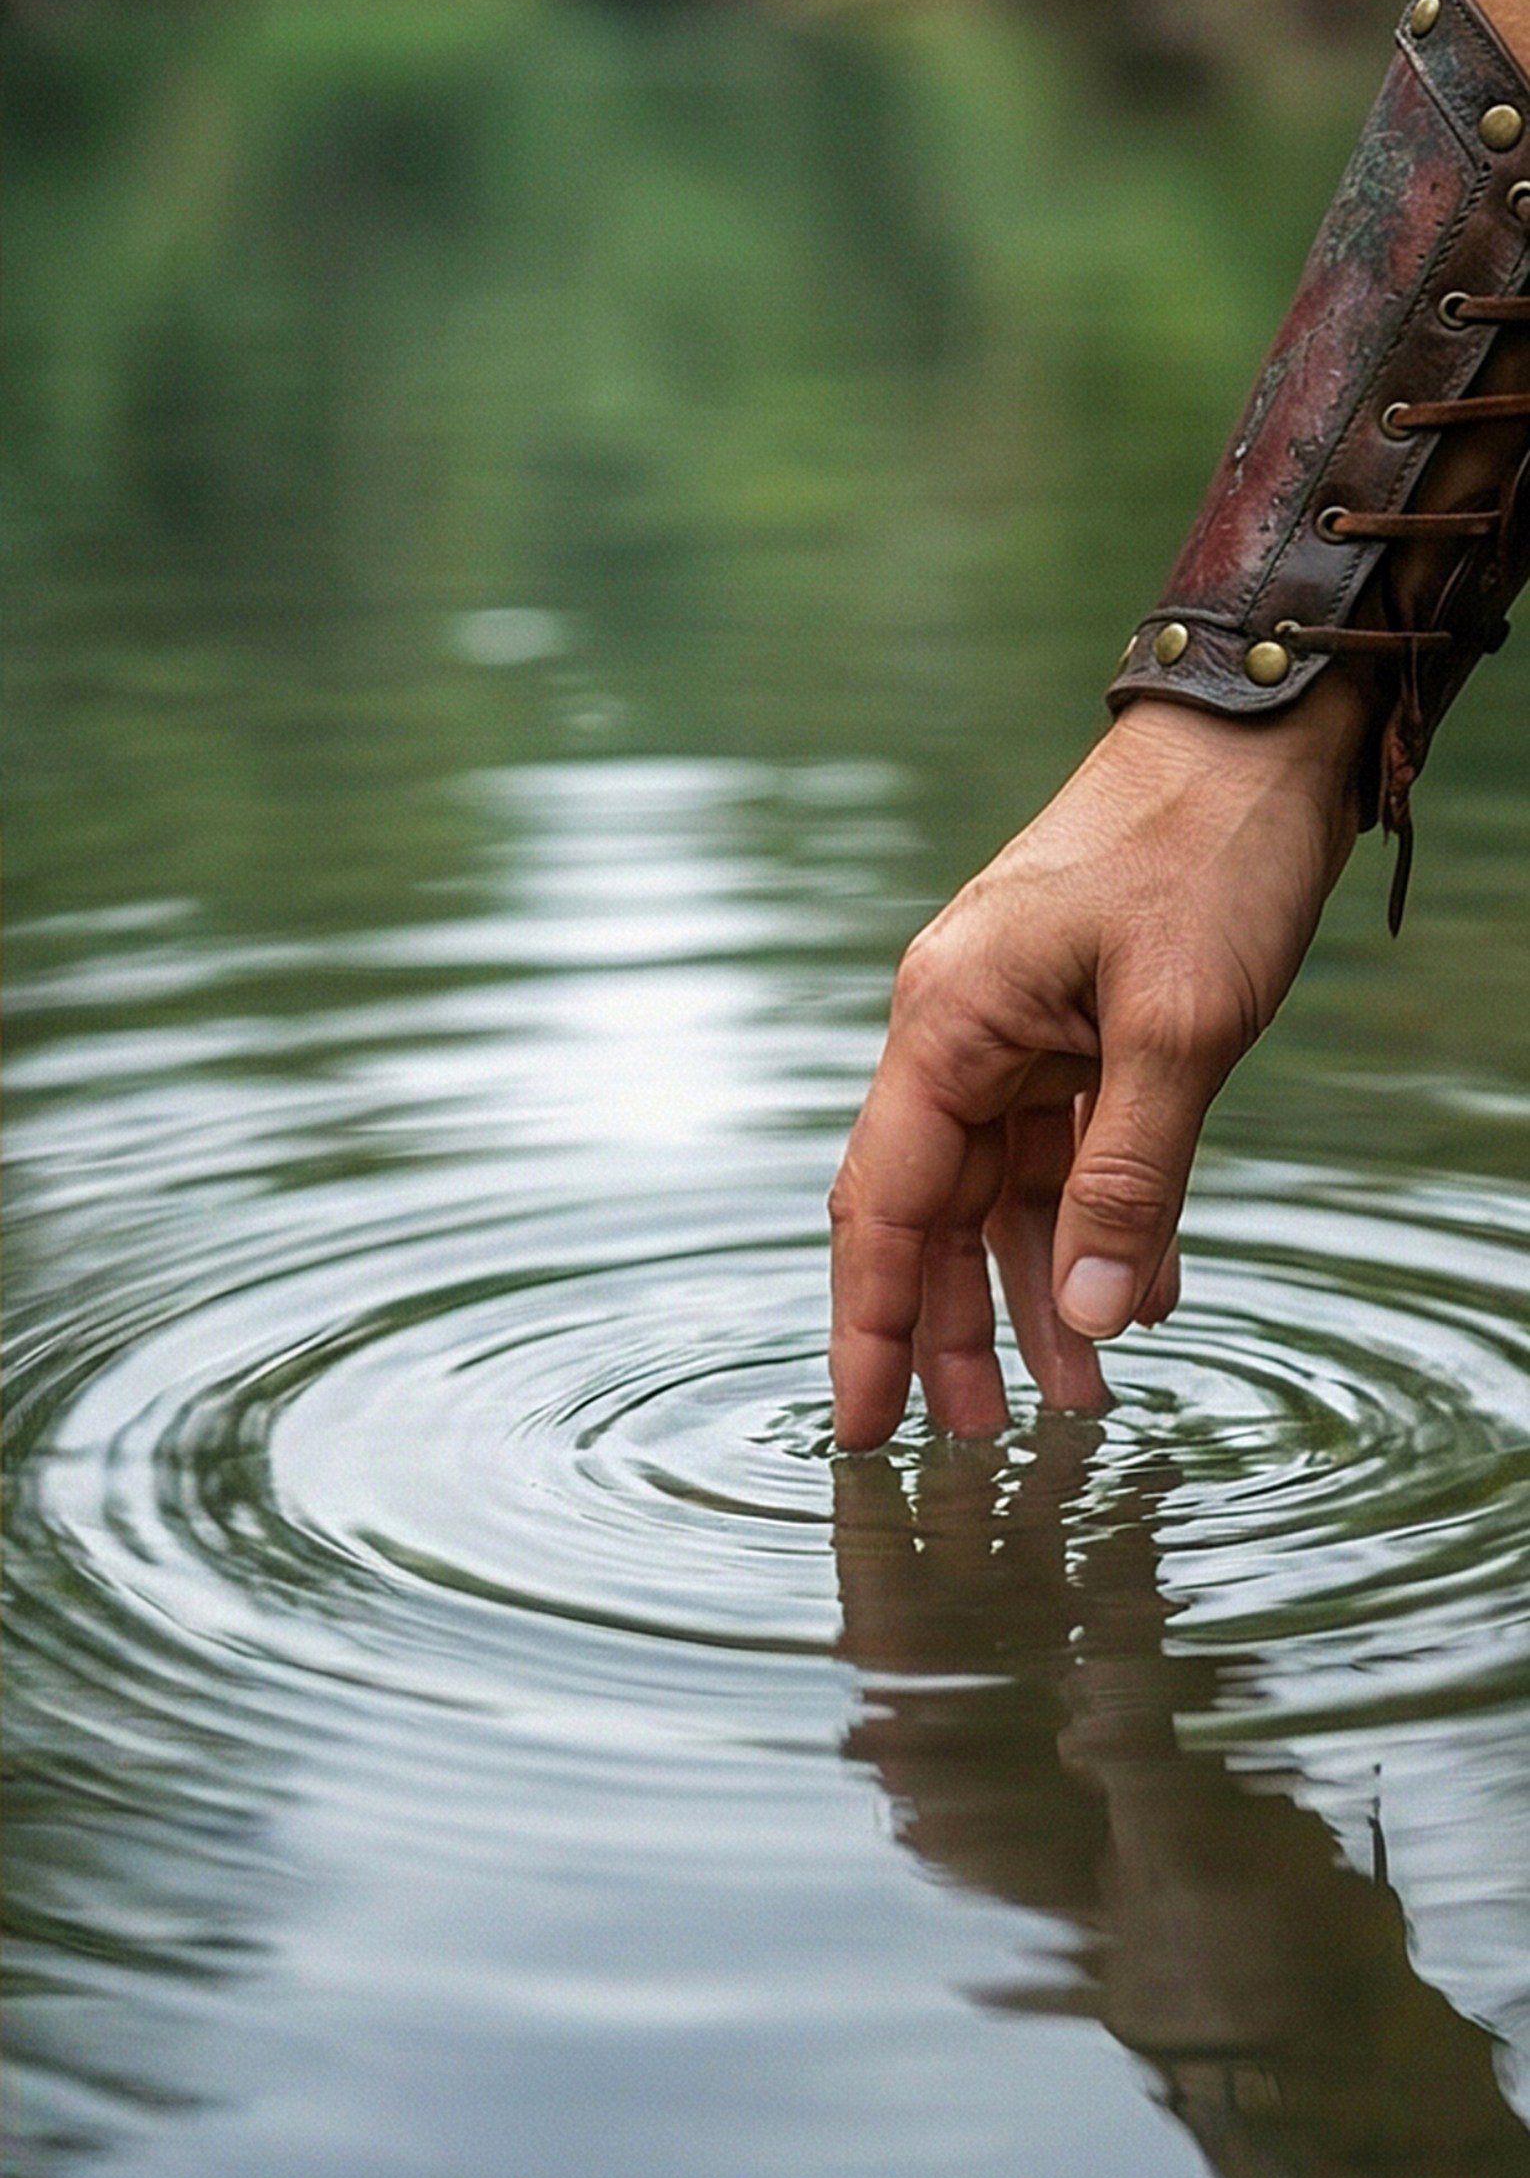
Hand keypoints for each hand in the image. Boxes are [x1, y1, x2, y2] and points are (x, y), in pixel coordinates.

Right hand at [828, 678, 1373, 1445]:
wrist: (1259, 738)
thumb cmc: (1207, 856)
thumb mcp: (1178, 1026)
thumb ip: (1131, 1176)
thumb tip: (1090, 1318)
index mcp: (949, 1025)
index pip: (881, 1203)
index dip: (869, 1321)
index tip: (864, 1424)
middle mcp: (963, 1033)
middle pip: (931, 1212)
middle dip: (953, 1329)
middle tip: (989, 1440)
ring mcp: (1018, 1031)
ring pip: (1000, 1195)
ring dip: (1034, 1292)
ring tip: (1078, 1398)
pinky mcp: (1076, 1029)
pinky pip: (1066, 1154)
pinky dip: (1095, 1225)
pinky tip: (1134, 1294)